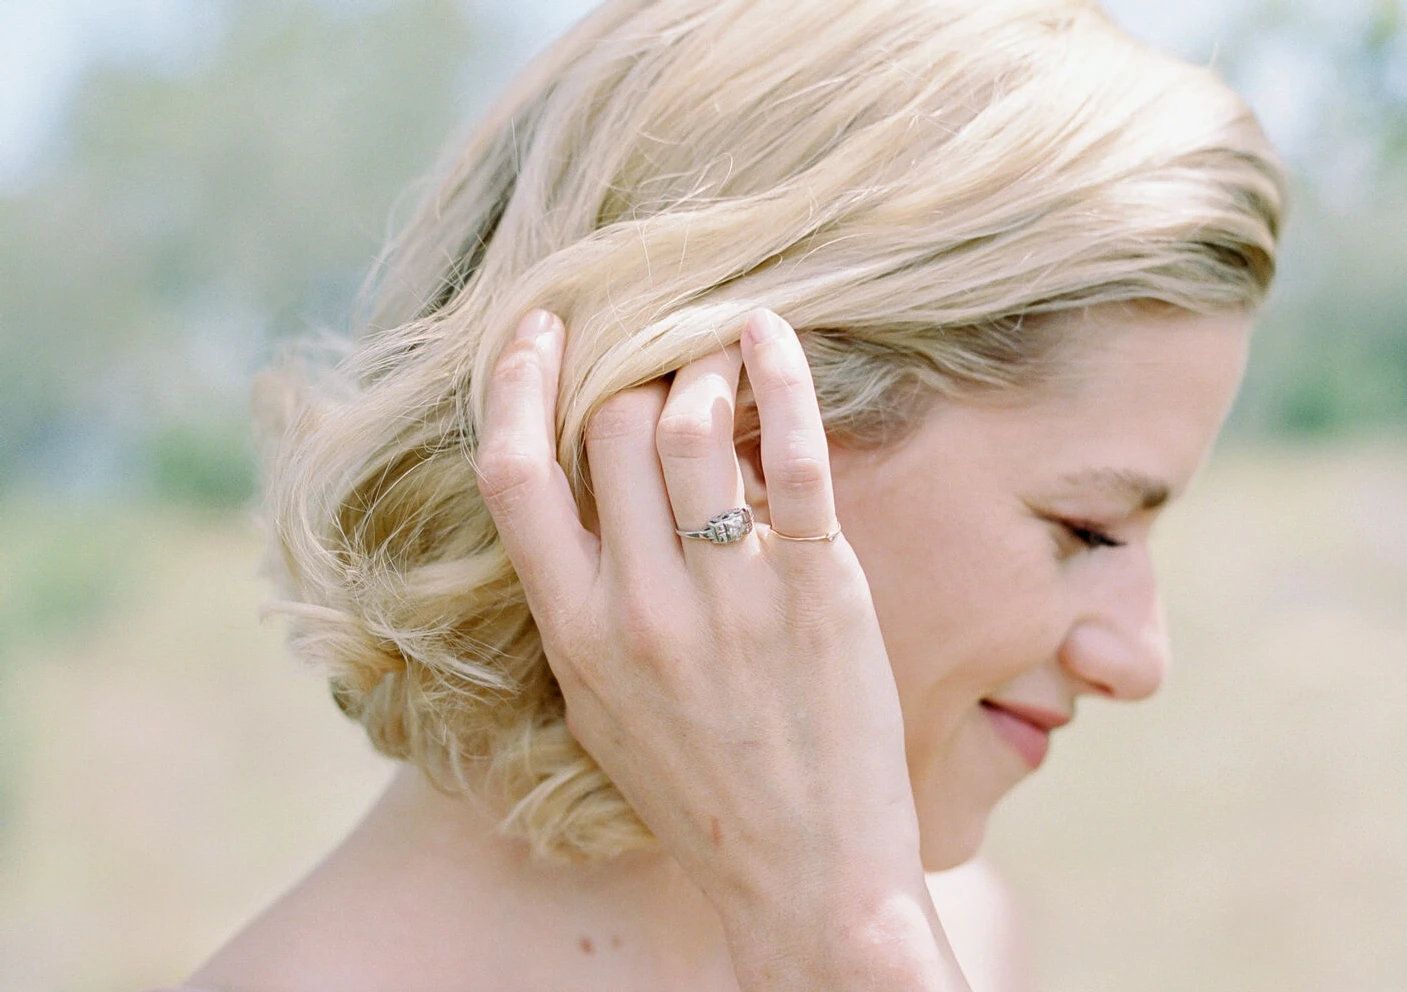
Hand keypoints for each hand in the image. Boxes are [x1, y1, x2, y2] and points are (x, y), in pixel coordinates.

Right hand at [475, 308, 969, 990]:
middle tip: (667, 353)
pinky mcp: (816, 589)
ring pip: (691, 421)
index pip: (513, 474)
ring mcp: (729, 597)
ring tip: (723, 354)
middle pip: (612, 426)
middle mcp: (639, 606)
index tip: (538, 328)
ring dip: (703, 364)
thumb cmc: (701, 795)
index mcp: (573, 632)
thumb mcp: (602, 712)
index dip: (516, 382)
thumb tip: (583, 511)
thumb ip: (580, 611)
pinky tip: (771, 332)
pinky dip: (782, 376)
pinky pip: (793, 456)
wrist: (805, 878)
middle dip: (633, 367)